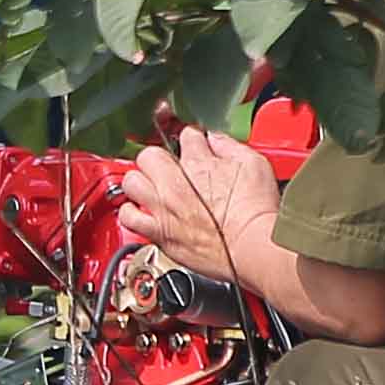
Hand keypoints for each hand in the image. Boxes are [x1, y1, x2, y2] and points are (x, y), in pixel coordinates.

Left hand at [114, 125, 297, 298]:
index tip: (195, 147)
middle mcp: (175, 183)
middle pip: (148, 155)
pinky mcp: (160, 233)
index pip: (185, 136)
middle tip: (168, 167)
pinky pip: (128, 217)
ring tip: (150, 187)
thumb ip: (231, 147)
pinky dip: (130, 212)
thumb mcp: (255, 165)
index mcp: (199, 162)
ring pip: (131, 182)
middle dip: (158, 158)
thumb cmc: (256, 213)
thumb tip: (218, 140)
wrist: (253, 247)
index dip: (191, 139)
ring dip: (139, 182)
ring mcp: (164, 208)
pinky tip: (141, 212)